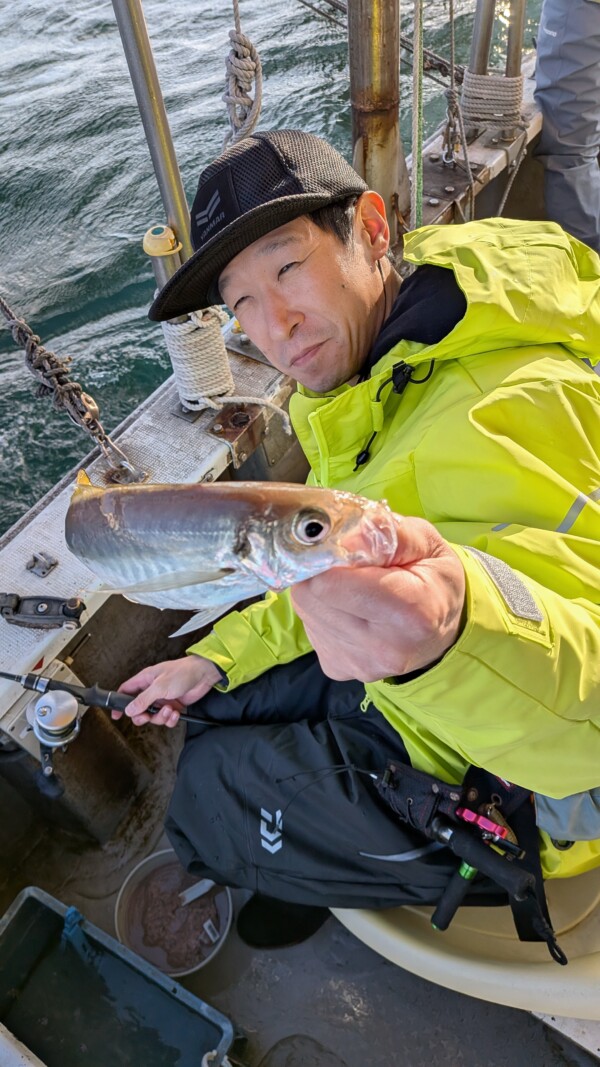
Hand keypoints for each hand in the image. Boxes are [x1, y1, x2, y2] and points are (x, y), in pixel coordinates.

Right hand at [115, 655, 222, 726]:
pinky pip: (166, 718)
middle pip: (138, 709)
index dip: (119, 703)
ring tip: (168, 710)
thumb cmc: (182, 672)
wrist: (204, 675)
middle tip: (147, 716)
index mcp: (145, 680)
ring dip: (160, 717)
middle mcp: (152, 690)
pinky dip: (170, 719)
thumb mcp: (160, 686)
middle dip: (142, 716)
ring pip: (153, 716)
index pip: (125, 691)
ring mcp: (162, 699)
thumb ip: (143, 699)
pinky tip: (175, 712)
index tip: (117, 715)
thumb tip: (129, 710)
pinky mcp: (173, 706)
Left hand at [290, 515, 464, 682]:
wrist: (442, 634)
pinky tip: (350, 611)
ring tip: (353, 590)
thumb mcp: (427, 543)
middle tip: (347, 566)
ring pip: (305, 610)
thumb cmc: (435, 582)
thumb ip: (386, 532)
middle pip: (309, 596)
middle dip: (320, 572)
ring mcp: (356, 663)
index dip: (326, 556)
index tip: (340, 546)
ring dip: (321, 592)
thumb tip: (343, 538)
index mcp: (409, 609)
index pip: (329, 583)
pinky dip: (323, 612)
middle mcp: (381, 646)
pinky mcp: (338, 669)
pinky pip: (310, 628)